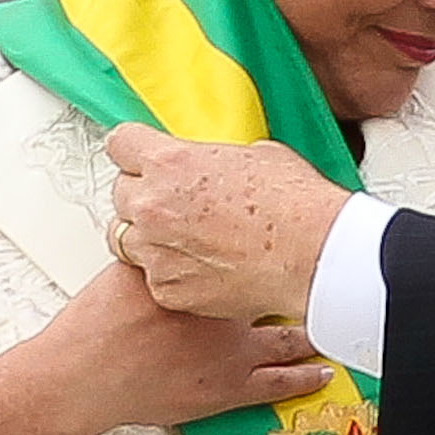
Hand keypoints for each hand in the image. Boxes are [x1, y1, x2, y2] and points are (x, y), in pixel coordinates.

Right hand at [29, 259, 329, 434]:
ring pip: (287, 336)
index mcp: (205, 277)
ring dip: (310, 327)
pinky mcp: (229, 389)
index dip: (277, 247)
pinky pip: (277, 383)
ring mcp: (232, 353)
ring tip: (330, 320)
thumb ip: (160, 247)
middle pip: (278, 293)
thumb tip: (173, 224)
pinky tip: (322, 370)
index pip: (253, 253)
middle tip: (327, 274)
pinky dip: (303, 377)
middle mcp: (226, 313)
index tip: (298, 237)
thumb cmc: (99, 323)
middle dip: (301, 284)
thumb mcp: (128, 267)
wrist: (86, 374)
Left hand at [103, 125, 344, 322]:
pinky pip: (152, 277)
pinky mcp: (167, 289)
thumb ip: (215, 160)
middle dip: (144, 195)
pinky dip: (171, 273)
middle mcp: (153, 205)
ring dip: (149, 237)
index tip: (141, 158)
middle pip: (120, 193)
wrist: (314, 256)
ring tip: (185, 239)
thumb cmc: (296, 206)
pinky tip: (202, 268)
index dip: (134, 151)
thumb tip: (213, 166)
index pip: (120, 145)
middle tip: (175, 203)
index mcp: (169, 162)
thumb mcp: (255, 155)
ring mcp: (157, 251)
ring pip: (126, 239)